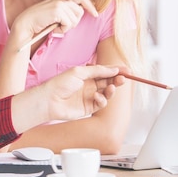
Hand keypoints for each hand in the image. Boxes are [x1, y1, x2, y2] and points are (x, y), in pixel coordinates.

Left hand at [10, 65, 124, 133]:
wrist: (50, 101)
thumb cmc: (60, 84)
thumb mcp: (79, 72)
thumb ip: (97, 71)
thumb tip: (113, 68)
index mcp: (86, 74)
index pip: (104, 71)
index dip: (116, 70)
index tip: (127, 70)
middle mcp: (89, 85)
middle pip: (108, 82)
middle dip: (117, 79)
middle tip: (124, 78)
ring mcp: (89, 96)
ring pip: (107, 93)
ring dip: (112, 90)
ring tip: (113, 87)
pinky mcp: (88, 108)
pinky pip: (101, 104)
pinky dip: (102, 100)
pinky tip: (97, 97)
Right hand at [13, 0, 97, 39]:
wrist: (25, 24)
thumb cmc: (40, 22)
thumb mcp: (55, 14)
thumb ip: (66, 11)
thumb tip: (82, 13)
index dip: (89, 6)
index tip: (95, 13)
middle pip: (80, 12)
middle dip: (73, 22)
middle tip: (61, 26)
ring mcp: (59, 3)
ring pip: (75, 19)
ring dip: (67, 27)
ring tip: (55, 27)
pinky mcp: (57, 10)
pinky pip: (69, 24)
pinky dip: (62, 30)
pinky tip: (53, 28)